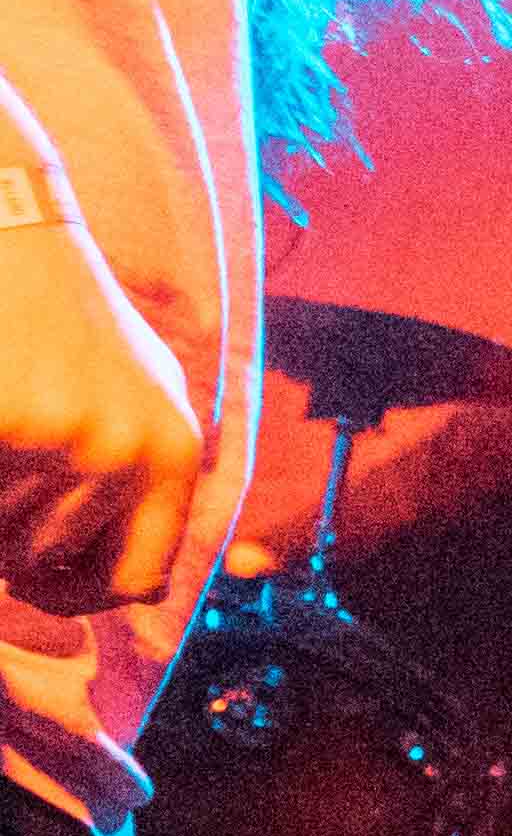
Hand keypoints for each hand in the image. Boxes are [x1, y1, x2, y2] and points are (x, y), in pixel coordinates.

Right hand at [0, 224, 211, 613]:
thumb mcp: (140, 400)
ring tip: (6, 430)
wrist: (18, 240)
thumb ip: (145, 491)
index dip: (81, 595)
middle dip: (10, 541)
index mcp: (172, 452)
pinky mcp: (1, 422)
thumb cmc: (71, 331)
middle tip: (9, 467)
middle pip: (46, 563)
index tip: (45, 578)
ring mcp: (58, 438)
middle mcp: (126, 452)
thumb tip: (141, 590)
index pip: (138, 582)